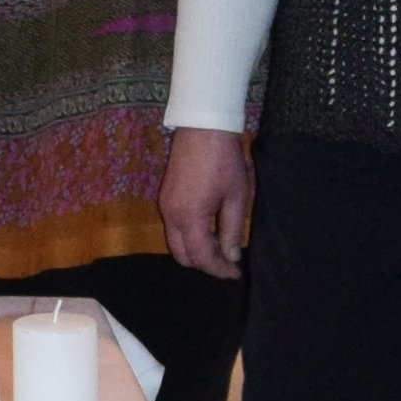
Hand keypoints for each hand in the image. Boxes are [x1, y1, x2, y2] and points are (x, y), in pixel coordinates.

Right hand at [161, 127, 252, 279]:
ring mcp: (164, 205)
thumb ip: (231, 230)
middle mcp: (171, 215)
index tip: (235, 273)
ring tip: (218, 248)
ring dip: (194, 251)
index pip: (201, 257)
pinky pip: (173, 228)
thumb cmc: (223, 161)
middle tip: (226, 263)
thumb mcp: (235, 197)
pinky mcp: (165, 197)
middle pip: (182, 256)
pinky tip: (206, 231)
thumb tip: (232, 256)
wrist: (202, 127)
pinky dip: (188, 237)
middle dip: (204, 264)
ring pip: (175, 243)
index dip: (219, 269)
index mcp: (189, 217)